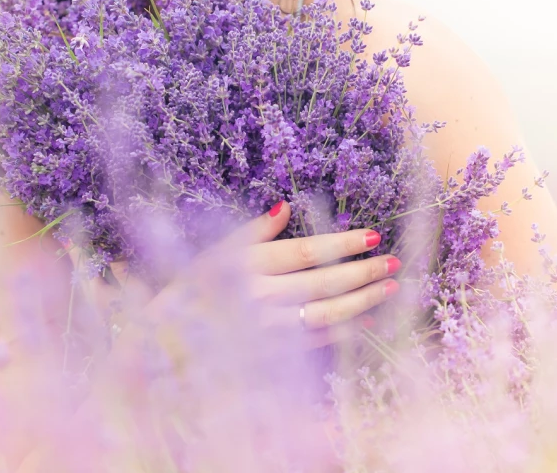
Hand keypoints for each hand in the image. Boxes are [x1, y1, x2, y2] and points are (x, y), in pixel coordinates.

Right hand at [74, 200, 400, 353]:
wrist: (163, 341)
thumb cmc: (192, 287)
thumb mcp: (216, 250)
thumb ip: (254, 230)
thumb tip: (286, 204)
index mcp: (247, 265)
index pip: (306, 253)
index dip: (341, 245)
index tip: (372, 236)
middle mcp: (258, 297)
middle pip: (321, 285)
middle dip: (361, 274)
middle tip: (392, 263)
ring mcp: (265, 329)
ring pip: (324, 315)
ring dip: (361, 303)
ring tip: (390, 288)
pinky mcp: (269, 353)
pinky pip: (313, 342)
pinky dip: (343, 332)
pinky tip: (366, 321)